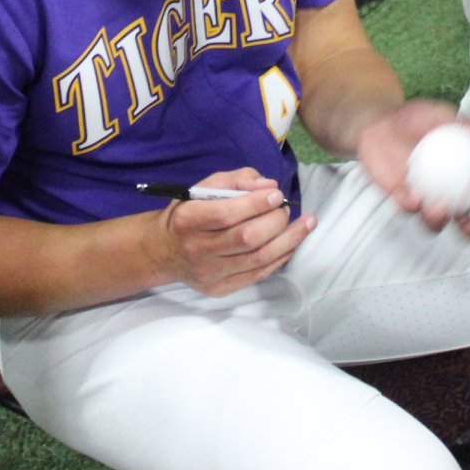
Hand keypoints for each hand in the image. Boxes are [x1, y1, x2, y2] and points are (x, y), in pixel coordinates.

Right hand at [151, 167, 311, 296]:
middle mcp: (197, 249)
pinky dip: (280, 257)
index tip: (277, 195)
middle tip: (286, 208)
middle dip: (275, 221)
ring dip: (288, 240)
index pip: (226, 214)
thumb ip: (236, 180)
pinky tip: (292, 243)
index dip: (256, 204)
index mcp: (188, 220)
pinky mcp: (220, 289)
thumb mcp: (203, 187)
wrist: (164, 252)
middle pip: (247, 238)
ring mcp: (209, 273)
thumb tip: (269, 186)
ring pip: (258, 259)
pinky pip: (258, 274)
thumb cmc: (188, 213)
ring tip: (306, 224)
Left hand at [354, 101, 469, 237]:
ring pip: (435, 222)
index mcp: (461, 173)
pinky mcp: (400, 197)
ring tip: (441, 208)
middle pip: (463, 219)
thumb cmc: (413, 118)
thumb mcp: (439, 116)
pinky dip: (413, 206)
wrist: (379, 120)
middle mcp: (445, 191)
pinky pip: (407, 208)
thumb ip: (459, 122)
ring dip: (440, 220)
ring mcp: (422, 197)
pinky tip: (415, 198)